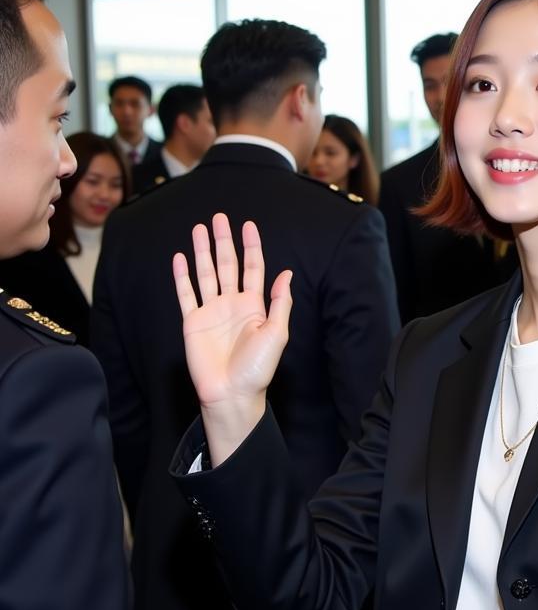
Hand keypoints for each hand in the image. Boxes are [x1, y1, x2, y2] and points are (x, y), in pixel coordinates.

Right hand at [172, 214, 292, 461]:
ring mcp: (211, 312)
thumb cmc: (258, 368)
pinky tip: (180, 258)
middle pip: (227, 265)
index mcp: (255, 306)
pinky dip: (182, 276)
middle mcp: (232, 304)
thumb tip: (286, 273)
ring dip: (203, 251)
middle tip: (219, 217)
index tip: (248, 224)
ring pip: (206, 273)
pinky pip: (186, 294)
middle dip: (224, 241)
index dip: (251, 247)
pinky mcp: (192, 322)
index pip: (252, 268)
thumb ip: (280, 302)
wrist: (231, 393)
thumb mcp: (277, 333)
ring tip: (199, 228)